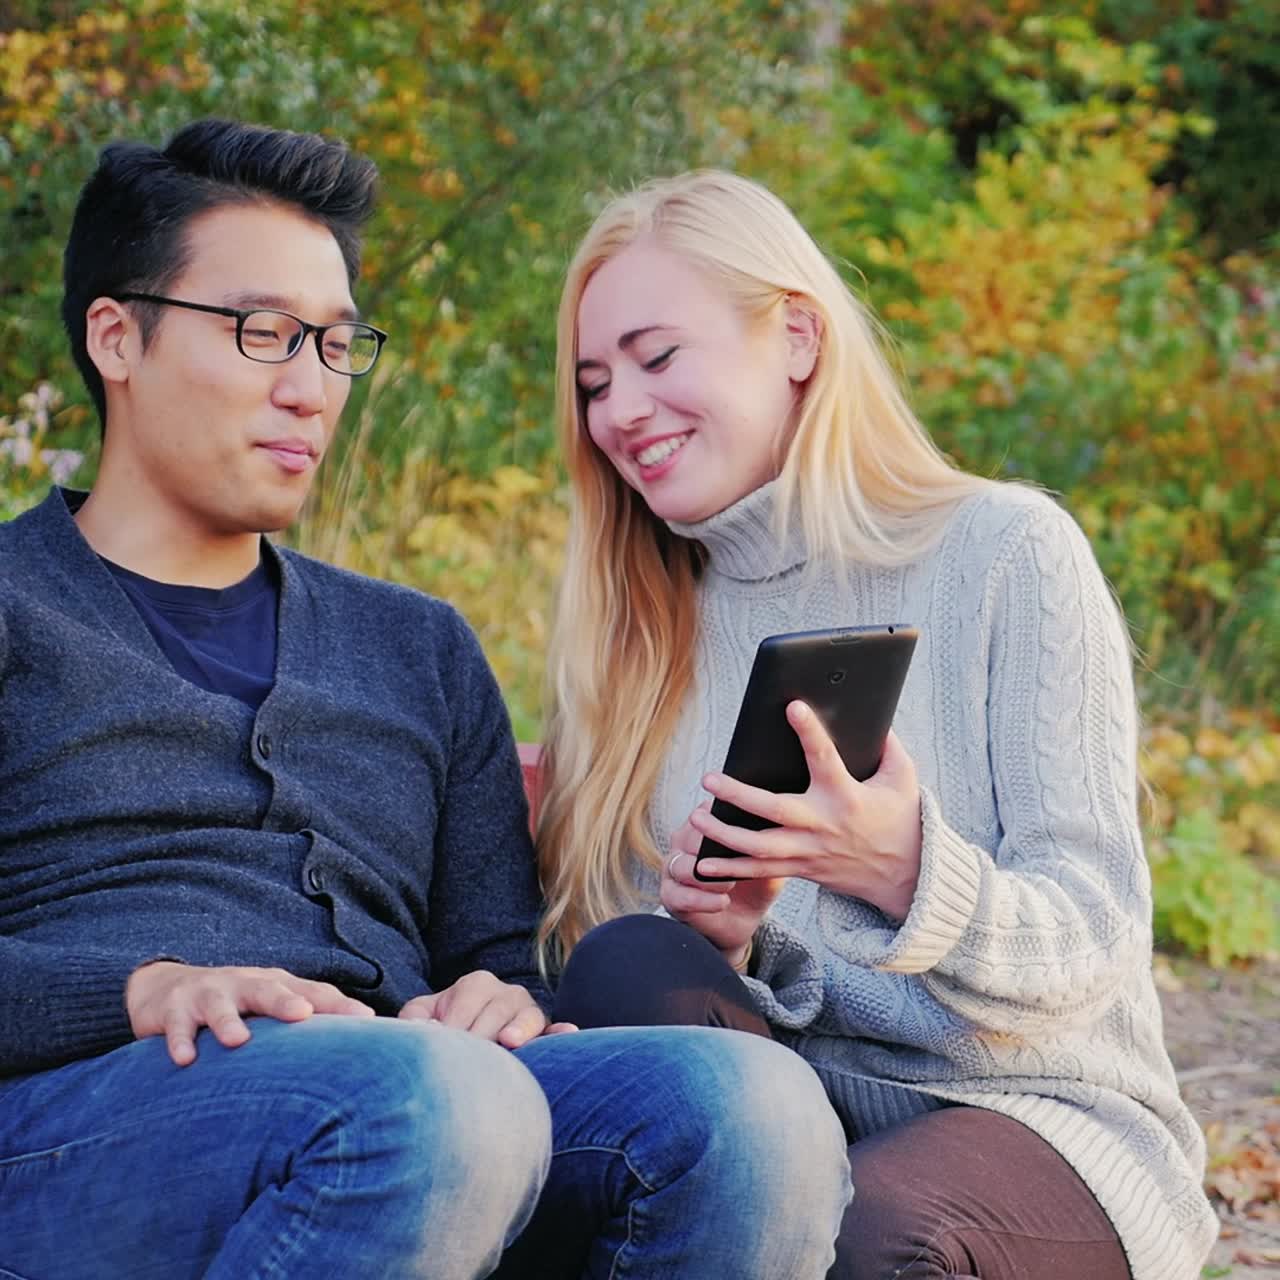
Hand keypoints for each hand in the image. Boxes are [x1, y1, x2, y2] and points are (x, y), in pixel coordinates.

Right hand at [126, 961, 375, 1066]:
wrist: (167, 989)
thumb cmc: (238, 1004)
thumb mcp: (272, 1006)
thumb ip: (310, 1019)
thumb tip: (363, 1041)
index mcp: (277, 986)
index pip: (313, 993)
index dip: (338, 1006)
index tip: (365, 1020)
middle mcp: (246, 985)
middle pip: (269, 990)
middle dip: (285, 1002)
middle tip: (302, 1015)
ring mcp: (210, 995)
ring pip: (220, 1006)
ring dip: (228, 1021)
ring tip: (237, 1040)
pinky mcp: (174, 1010)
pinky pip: (177, 1026)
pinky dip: (179, 1041)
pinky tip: (185, 1059)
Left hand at [399, 970, 575, 1047]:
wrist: (462, 1034)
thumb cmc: (439, 1025)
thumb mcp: (421, 1016)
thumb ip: (414, 1020)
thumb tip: (428, 1033)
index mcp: (475, 984)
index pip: (466, 1003)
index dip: (453, 1028)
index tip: (442, 1049)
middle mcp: (505, 993)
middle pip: (496, 1011)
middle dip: (481, 1036)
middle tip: (466, 1061)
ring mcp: (527, 1011)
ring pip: (527, 1016)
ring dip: (520, 1029)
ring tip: (508, 1042)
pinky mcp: (544, 1031)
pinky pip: (555, 1030)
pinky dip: (561, 1033)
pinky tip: (567, 1033)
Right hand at [659, 800, 784, 963]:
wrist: (743, 920)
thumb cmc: (755, 882)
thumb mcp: (770, 858)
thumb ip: (773, 840)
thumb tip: (785, 823)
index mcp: (707, 822)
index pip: (709, 809)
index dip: (725, 818)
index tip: (748, 830)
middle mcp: (684, 839)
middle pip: (691, 834)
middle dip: (712, 847)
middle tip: (737, 860)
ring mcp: (674, 867)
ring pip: (681, 865)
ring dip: (708, 876)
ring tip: (730, 885)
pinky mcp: (670, 895)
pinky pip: (680, 895)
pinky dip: (702, 899)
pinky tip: (722, 902)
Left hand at [691, 705, 923, 921]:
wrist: (906, 877)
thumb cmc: (901, 819)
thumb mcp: (903, 779)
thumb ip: (888, 746)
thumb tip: (871, 715)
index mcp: (847, 795)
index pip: (826, 758)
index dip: (810, 731)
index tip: (792, 706)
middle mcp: (824, 824)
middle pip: (775, 810)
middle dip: (739, 796)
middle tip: (709, 778)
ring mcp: (810, 851)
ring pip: (760, 847)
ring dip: (724, 834)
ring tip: (696, 816)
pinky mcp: (802, 868)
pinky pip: (760, 872)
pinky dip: (730, 869)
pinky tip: (701, 862)